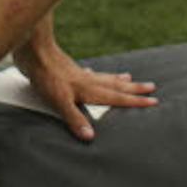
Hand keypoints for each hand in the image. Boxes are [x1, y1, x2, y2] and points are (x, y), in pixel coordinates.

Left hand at [12, 40, 157, 141]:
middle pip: (115, 85)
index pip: (116, 97)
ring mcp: (78, 75)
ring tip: (129, 78)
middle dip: (134, 89)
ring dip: (118, 80)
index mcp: (88, 90)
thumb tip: (91, 136)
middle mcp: (87, 81)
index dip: (134, 101)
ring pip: (104, 78)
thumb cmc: (45, 76)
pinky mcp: (67, 70)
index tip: (153, 101)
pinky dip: (96, 75)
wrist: (33, 50)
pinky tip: (91, 73)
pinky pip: (88, 74)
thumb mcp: (59, 101)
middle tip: (152, 87)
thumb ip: (74, 118)